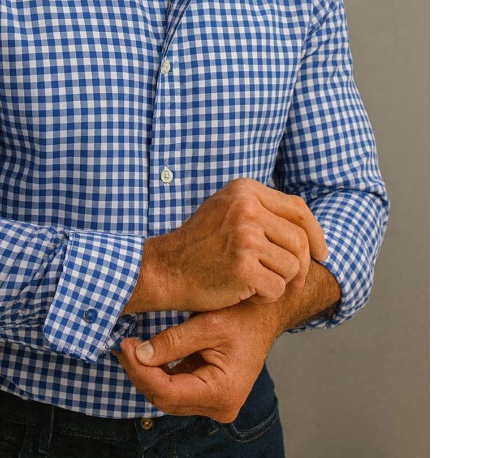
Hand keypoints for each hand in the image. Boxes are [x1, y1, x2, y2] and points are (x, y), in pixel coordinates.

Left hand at [115, 299, 276, 422]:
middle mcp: (220, 406)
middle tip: (123, 346)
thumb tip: (140, 355)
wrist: (266, 316)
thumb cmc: (244, 316)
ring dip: (147, 374)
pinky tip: (144, 356)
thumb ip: (173, 341)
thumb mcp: (207, 324)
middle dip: (140, 373)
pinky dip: (159, 374)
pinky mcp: (210, 395)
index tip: (126, 346)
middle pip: (166, 398)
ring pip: (168, 397)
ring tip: (129, 349)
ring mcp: (215, 404)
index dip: (142, 371)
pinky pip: (177, 389)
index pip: (168, 391)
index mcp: (222, 391)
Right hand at [124, 178, 327, 312]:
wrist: (166, 268)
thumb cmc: (199, 244)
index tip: (320, 253)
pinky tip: (248, 293)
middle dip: (303, 265)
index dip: (315, 233)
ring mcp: (244, 236)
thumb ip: (261, 208)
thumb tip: (305, 223)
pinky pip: (277, 287)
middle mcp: (246, 208)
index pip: (298, 209)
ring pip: (292, 266)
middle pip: (299, 239)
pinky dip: (267, 296)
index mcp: (245, 190)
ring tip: (258, 283)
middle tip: (295, 282)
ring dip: (281, 282)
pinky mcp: (242, 266)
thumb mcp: (227, 209)